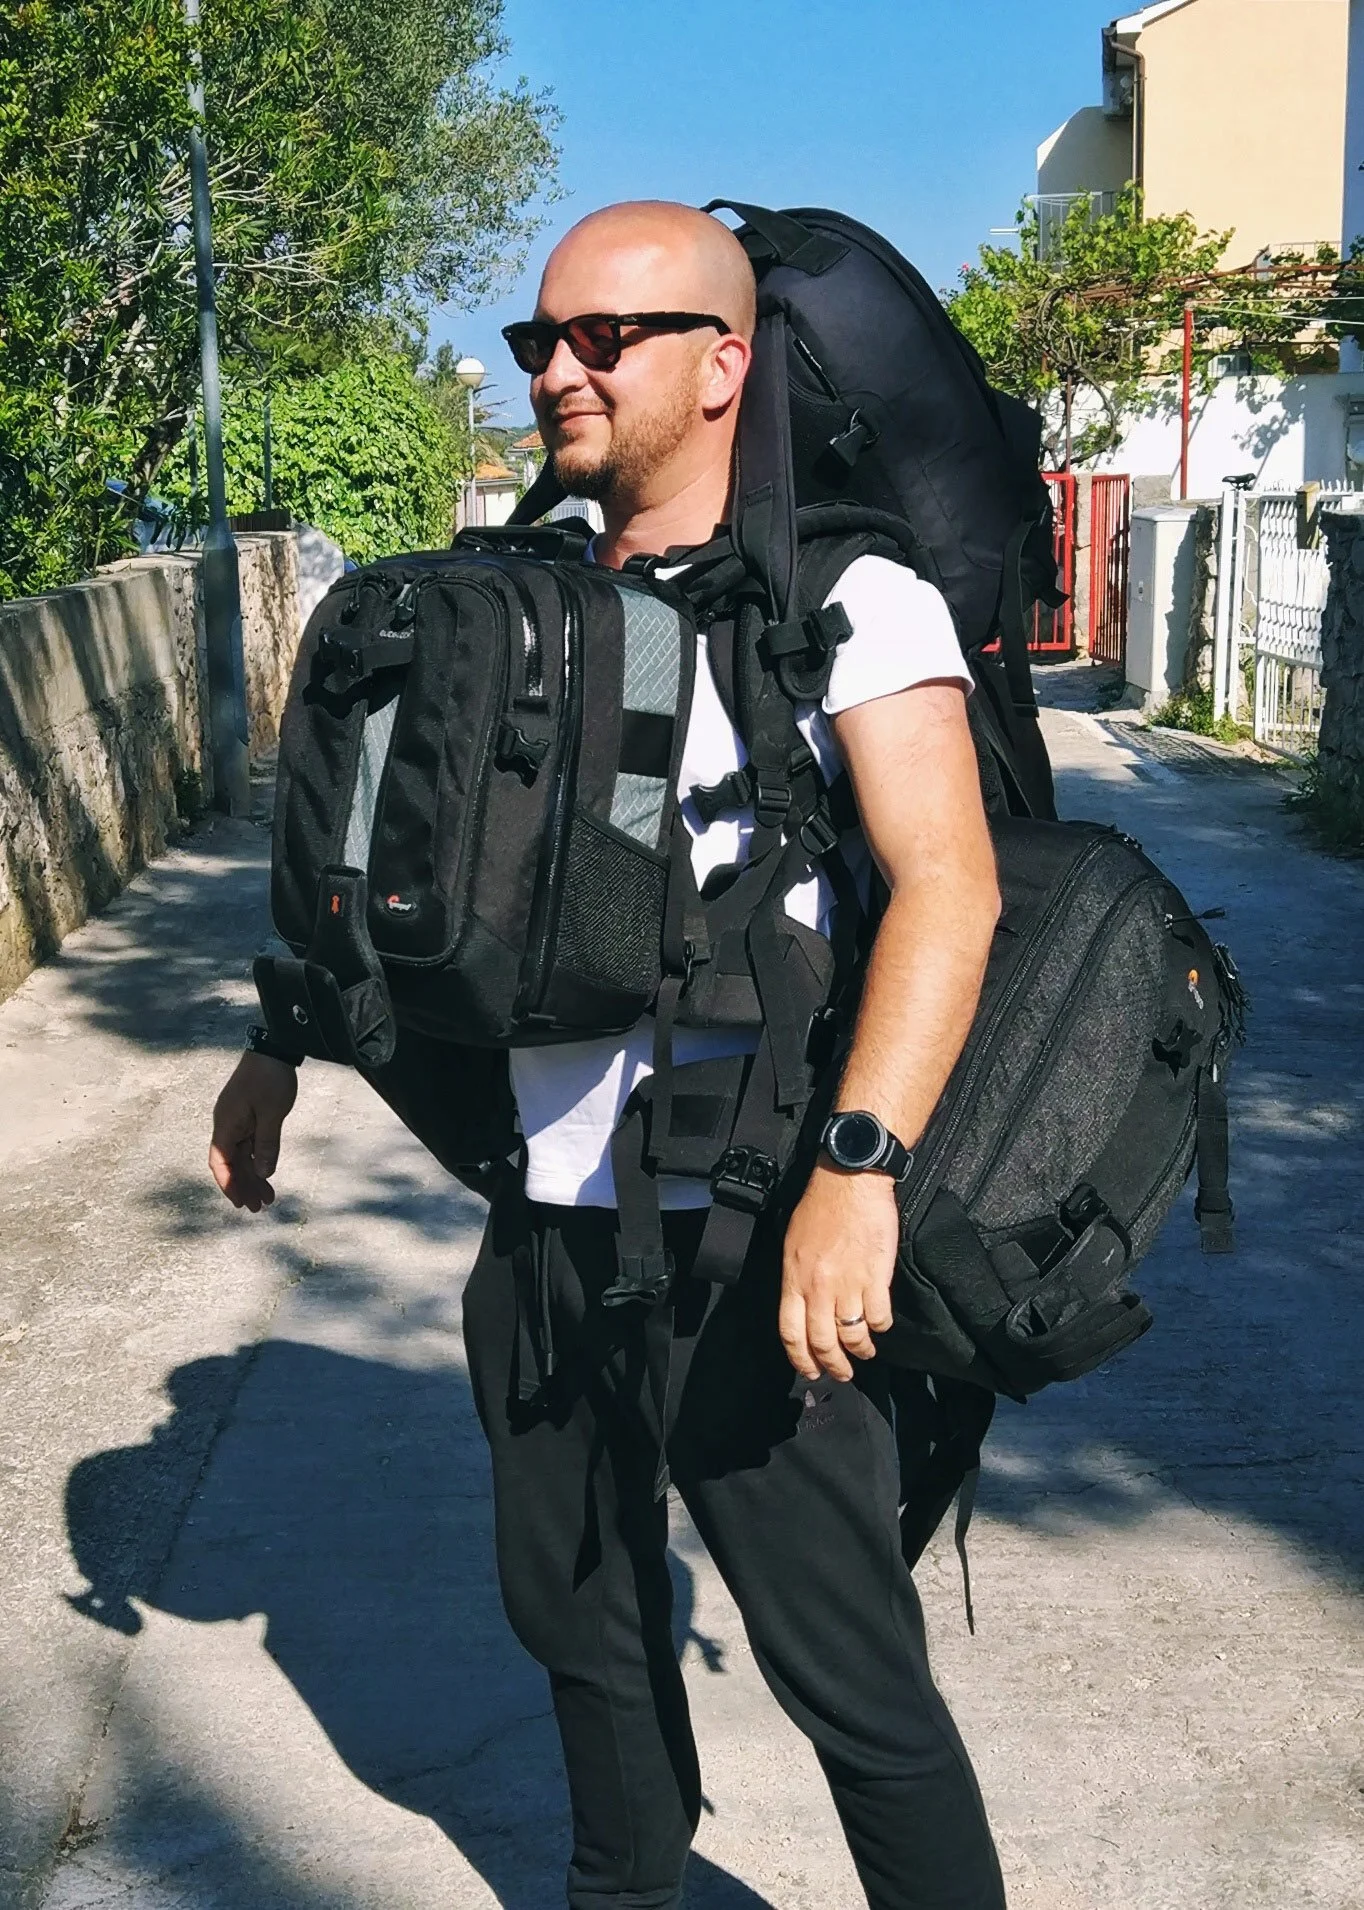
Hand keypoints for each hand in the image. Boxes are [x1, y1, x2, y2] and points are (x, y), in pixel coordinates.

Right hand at [209, 1052, 298, 1211]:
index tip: (238, 1202)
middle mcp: (227, 1125)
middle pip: (231, 1163)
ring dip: (252, 1176)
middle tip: (258, 1208)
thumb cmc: (270, 1078)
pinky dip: (258, 1160)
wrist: (274, 1049)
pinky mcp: (248, 1117)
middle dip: (243, 1186)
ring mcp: (238, 1121)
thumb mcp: (271, 1113)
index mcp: (226, 1124)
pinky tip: (266, 1175)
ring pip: (241, 1156)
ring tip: (267, 1198)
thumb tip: (263, 1173)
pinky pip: (249, 1145)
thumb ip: (267, 1144)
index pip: (219, 1162)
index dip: (228, 1184)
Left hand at [780, 1164, 898, 1382]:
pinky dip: (880, 1326)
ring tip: (864, 1352)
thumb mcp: (793, 1243)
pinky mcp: (875, 1277)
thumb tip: (801, 1304)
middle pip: (822, 1341)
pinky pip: (878, 1316)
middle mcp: (819, 1287)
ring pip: (852, 1334)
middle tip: (841, 1373)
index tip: (810, 1370)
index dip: (800, 1358)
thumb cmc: (821, 1205)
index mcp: (794, 1279)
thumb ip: (797, 1278)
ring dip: (860, 1350)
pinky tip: (881, 1325)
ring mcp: (848, 1284)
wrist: (850, 1181)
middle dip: (833, 1365)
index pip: (790, 1332)